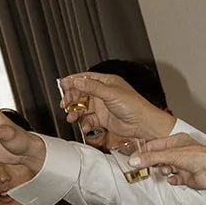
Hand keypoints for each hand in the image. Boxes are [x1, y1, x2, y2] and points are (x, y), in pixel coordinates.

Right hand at [59, 70, 174, 144]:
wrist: (143, 124)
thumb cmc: (134, 106)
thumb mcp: (111, 93)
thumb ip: (92, 88)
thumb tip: (77, 81)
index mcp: (106, 82)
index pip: (86, 79)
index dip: (73, 81)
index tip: (62, 85)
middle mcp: (103, 93)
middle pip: (81, 93)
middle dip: (71, 98)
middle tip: (64, 103)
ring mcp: (103, 106)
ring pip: (83, 107)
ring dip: (75, 112)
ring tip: (71, 116)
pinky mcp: (103, 119)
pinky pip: (89, 119)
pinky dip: (85, 123)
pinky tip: (85, 125)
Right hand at [131, 135, 205, 186]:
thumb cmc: (200, 156)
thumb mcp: (170, 155)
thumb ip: (151, 158)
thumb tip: (135, 160)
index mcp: (176, 141)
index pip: (154, 145)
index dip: (144, 152)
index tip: (134, 159)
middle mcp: (179, 152)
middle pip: (159, 158)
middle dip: (154, 163)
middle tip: (147, 167)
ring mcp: (182, 164)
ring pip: (165, 169)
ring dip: (164, 171)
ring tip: (168, 171)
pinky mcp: (186, 176)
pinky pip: (174, 179)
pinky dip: (173, 179)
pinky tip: (174, 178)